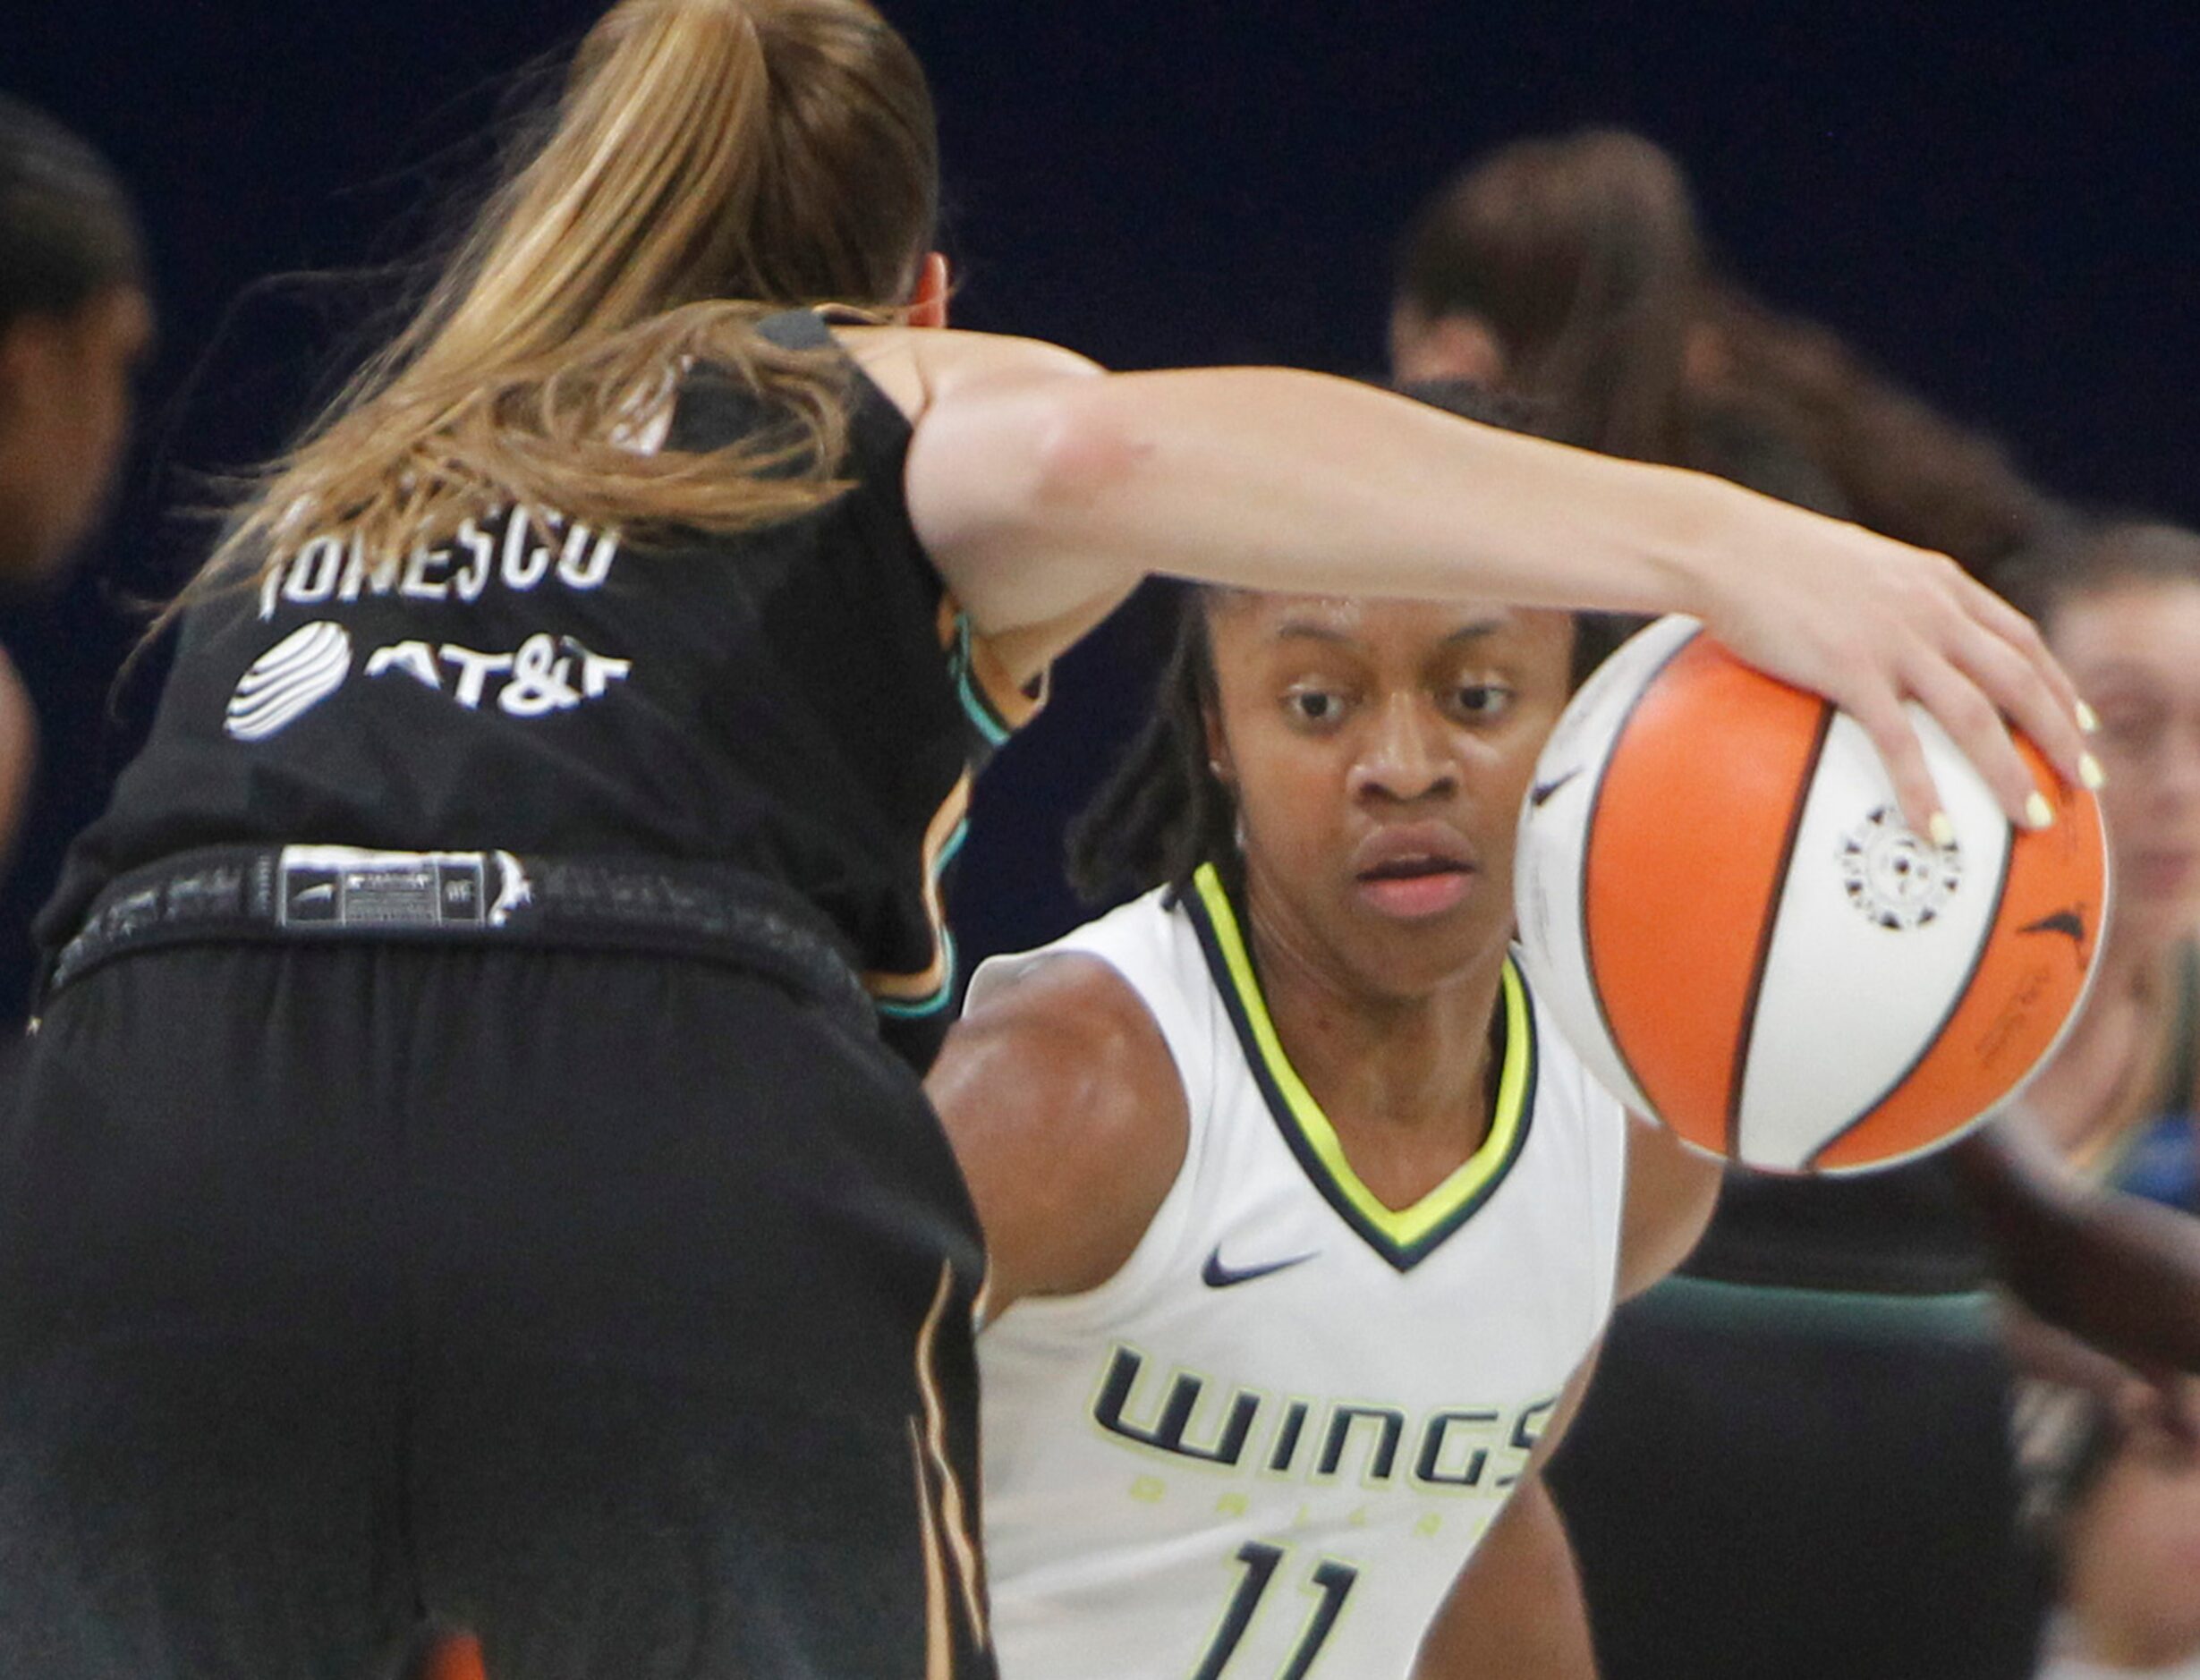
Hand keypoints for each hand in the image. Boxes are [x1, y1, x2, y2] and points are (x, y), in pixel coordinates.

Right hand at [1691, 500, 2088, 839]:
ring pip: (1979, 715)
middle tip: (2083, 784)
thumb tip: (1886, 635)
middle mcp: (1933, 610)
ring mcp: (1896, 640)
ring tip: (2032, 822)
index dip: (2058, 683)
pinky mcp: (1852, 669)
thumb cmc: (1769, 556)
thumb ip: (1888, 599)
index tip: (2081, 723)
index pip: (2020, 637)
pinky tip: (1939, 833)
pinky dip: (1925, 791)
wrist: (1724, 544)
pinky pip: (1901, 742)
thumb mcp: (1852, 566)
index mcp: (1937, 583)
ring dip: (2011, 773)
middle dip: (2061, 736)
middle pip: (2021, 680)